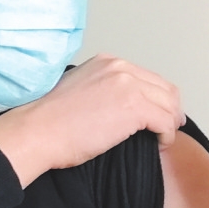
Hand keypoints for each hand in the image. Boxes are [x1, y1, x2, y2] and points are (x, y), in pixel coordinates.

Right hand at [0, 54, 184, 185]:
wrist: (38, 130)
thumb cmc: (51, 120)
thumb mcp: (80, 89)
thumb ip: (103, 89)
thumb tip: (120, 107)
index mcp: (108, 62)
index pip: (147, 77)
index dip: (159, 97)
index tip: (161, 114)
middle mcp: (121, 68)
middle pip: (164, 88)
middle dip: (171, 109)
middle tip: (171, 127)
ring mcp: (128, 85)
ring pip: (169, 104)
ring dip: (171, 123)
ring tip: (164, 138)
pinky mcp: (134, 107)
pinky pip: (165, 122)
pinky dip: (167, 135)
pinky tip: (159, 144)